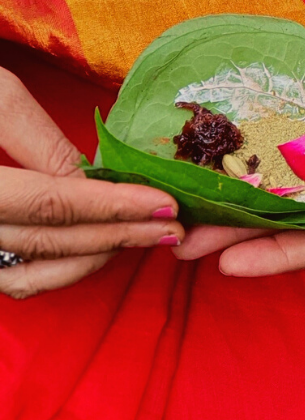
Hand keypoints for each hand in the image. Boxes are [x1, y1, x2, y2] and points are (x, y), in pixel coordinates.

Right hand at [0, 69, 182, 298]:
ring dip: (95, 259)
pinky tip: (96, 253)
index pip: (51, 201)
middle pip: (50, 241)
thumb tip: (93, 180)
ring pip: (35, 272)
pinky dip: (59, 272)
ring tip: (143, 239)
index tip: (164, 204)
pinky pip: (16, 281)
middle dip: (118, 236)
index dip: (113, 206)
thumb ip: (39, 138)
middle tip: (173, 229)